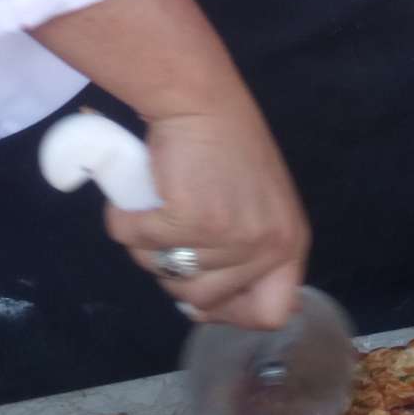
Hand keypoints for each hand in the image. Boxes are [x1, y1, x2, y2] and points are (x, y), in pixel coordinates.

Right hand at [104, 92, 310, 328]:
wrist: (201, 101)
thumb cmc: (224, 149)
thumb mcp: (257, 208)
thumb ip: (246, 254)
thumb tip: (204, 311)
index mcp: (289, 243)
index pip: (272, 312)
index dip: (233, 313)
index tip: (204, 296)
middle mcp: (268, 245)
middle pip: (204, 302)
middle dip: (175, 274)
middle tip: (172, 232)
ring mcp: (230, 235)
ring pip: (166, 276)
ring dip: (148, 247)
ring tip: (156, 207)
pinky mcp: (190, 219)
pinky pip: (138, 243)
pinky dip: (124, 223)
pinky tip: (132, 200)